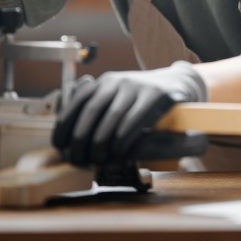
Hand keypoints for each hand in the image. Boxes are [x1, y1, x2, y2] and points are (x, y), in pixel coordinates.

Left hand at [52, 61, 206, 166]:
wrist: (180, 86)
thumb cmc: (143, 101)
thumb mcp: (117, 102)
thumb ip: (95, 114)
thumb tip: (67, 139)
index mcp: (104, 82)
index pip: (77, 101)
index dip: (65, 124)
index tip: (60, 146)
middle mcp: (119, 81)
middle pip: (92, 110)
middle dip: (81, 138)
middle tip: (79, 159)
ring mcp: (139, 86)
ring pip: (113, 116)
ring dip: (102, 142)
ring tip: (99, 159)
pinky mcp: (159, 95)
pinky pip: (136, 118)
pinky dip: (124, 137)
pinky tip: (119, 150)